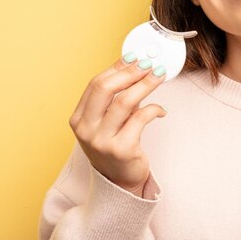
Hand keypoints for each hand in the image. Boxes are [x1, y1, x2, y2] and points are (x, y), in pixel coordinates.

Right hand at [69, 54, 166, 196]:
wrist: (119, 183)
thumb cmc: (115, 146)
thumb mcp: (107, 122)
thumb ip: (115, 99)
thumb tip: (134, 66)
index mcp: (79, 119)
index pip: (95, 84)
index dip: (116, 68)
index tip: (134, 57)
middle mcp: (86, 129)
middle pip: (105, 89)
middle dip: (129, 72)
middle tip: (148, 63)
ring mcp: (102, 141)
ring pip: (125, 102)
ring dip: (145, 84)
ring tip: (159, 75)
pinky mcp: (121, 149)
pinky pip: (141, 119)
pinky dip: (155, 109)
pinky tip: (162, 110)